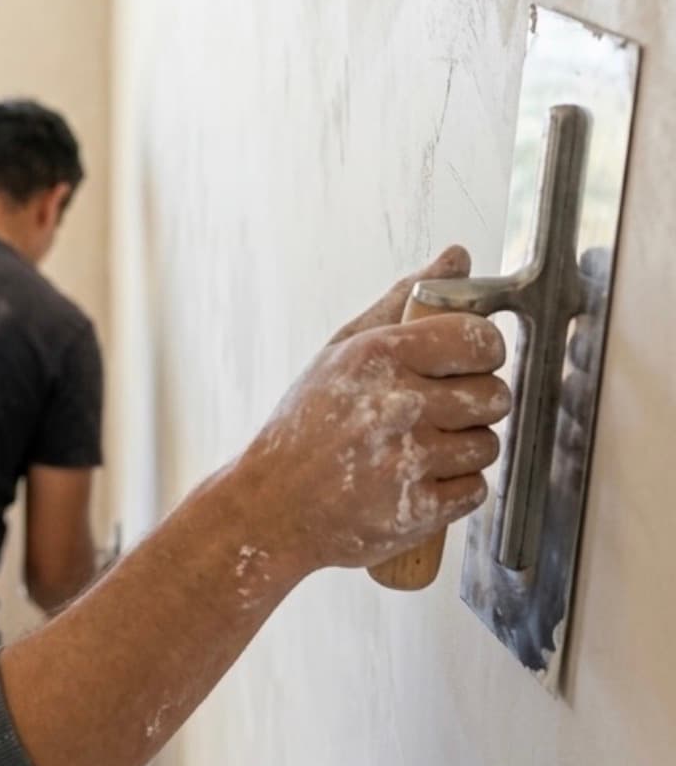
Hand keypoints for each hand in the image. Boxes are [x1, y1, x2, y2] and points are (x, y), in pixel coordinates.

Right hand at [227, 246, 510, 575]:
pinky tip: (416, 481)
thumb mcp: (342, 349)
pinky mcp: (420, 509)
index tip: (465, 363)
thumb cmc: (305, 425)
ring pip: (488, 444)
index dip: (481, 352)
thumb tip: (458, 256)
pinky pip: (476, 489)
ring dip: (463, 449)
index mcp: (380, 354)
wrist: (270, 507)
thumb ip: (404, 299)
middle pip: (495, 394)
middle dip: (474, 403)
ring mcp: (410, 459)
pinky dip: (453, 489)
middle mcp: (398, 403)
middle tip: (436, 411)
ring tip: (419, 449)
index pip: (480, 339)